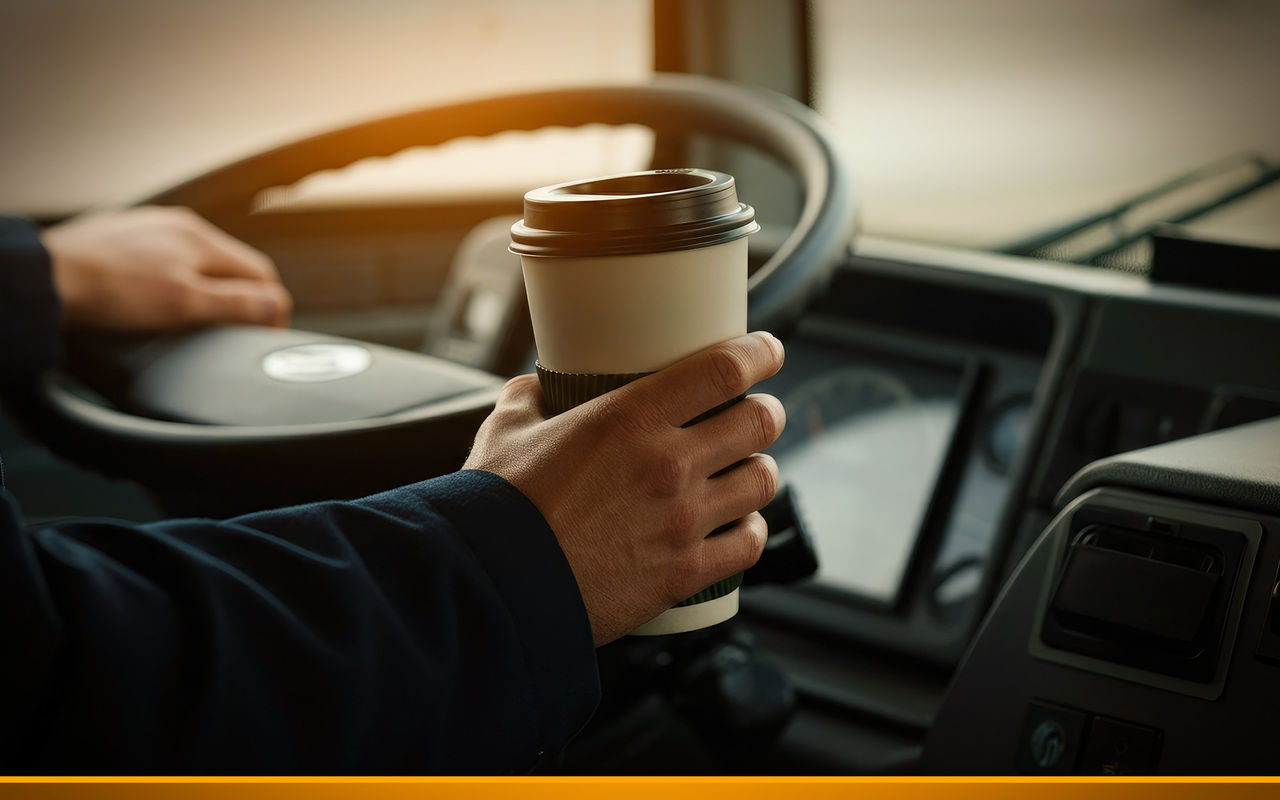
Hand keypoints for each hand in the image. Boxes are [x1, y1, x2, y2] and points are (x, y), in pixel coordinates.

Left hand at [43, 206, 291, 330]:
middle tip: (232, 329)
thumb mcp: (186, 305)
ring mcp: (146, 228)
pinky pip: (161, 258)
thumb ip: (237, 305)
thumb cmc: (111, 291)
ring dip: (205, 287)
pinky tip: (152, 300)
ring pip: (194, 260)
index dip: (270, 305)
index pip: (259, 271)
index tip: (265, 332)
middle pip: (228, 265)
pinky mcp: (119, 237)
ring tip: (193, 317)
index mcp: (200, 238)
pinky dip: (170, 279)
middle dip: (239, 296)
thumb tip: (277, 305)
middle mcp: (176, 224)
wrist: (46, 277)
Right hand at [464, 332, 786, 645]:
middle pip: (759, 423)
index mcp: (629, 418)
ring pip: (763, 482)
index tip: (768, 351)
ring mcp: (682, 521)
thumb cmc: (496, 507)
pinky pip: (749, 544)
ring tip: (746, 470)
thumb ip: (527, 398)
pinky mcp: (684, 573)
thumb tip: (535, 387)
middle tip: (756, 414)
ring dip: (760, 470)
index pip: (723, 369)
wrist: (493, 588)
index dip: (759, 354)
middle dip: (766, 413)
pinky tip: (738, 525)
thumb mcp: (506, 431)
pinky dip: (749, 530)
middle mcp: (668, 464)